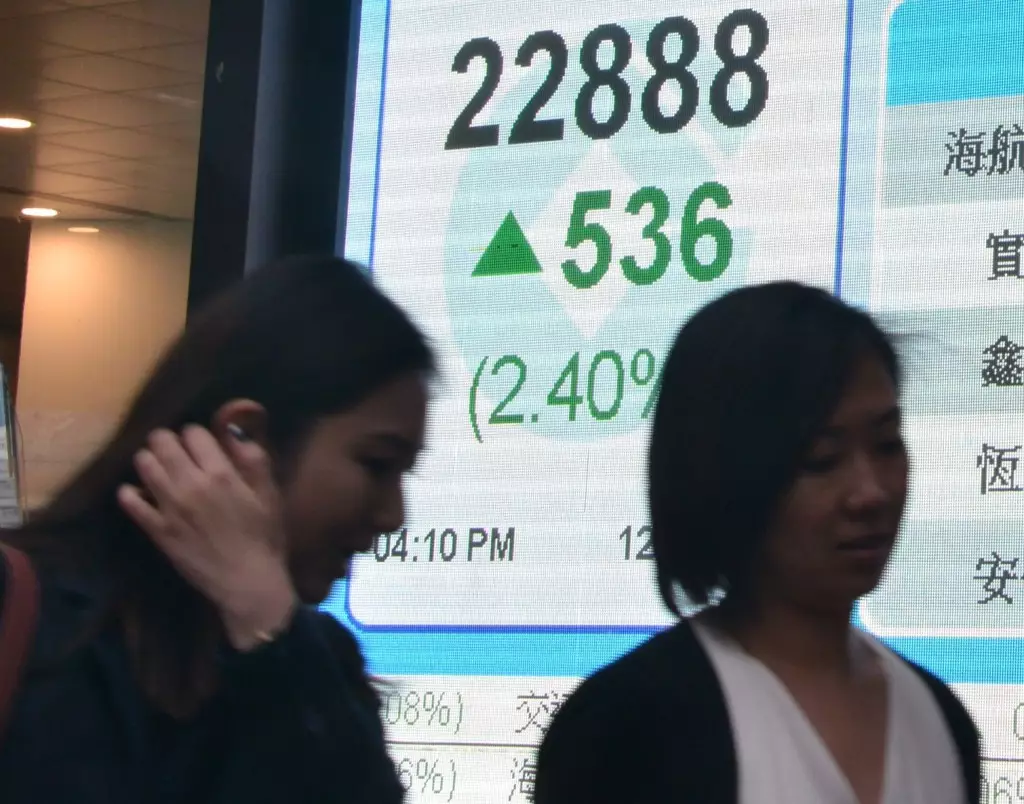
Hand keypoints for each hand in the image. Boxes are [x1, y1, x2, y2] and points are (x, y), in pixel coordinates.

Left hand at [118, 425, 297, 650]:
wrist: (247, 582)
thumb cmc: (263, 536)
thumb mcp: (269, 493)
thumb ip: (253, 458)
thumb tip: (233, 429)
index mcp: (221, 473)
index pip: (194, 432)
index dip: (197, 435)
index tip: (202, 446)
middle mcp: (191, 485)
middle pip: (163, 442)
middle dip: (168, 440)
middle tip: (176, 451)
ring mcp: (170, 508)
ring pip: (144, 465)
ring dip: (149, 459)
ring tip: (159, 468)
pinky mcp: (157, 530)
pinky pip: (131, 502)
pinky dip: (130, 492)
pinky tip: (138, 493)